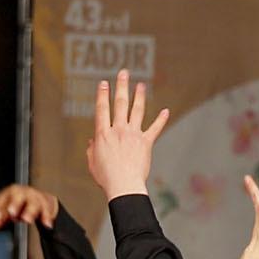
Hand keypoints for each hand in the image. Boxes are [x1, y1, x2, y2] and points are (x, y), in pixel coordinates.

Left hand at [0, 183, 60, 229]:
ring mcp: (35, 198)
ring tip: (27, 220)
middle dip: (15, 203)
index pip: (4, 196)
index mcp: (12, 192)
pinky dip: (47, 217)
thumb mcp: (9, 210)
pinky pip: (47, 210)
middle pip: (19, 195)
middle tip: (11, 212)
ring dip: (30, 211)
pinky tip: (47, 224)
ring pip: (33, 202)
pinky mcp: (46, 205)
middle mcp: (23, 193)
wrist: (42, 200)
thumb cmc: (21, 205)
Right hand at [85, 70, 168, 200]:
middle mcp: (118, 130)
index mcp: (103, 134)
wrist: (124, 185)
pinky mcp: (146, 143)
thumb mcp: (93, 164)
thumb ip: (92, 150)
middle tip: (123, 73)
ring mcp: (133, 135)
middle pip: (120, 104)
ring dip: (139, 96)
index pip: (102, 109)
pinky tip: (166, 111)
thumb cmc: (106, 178)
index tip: (103, 83)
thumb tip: (92, 142)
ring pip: (137, 111)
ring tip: (141, 85)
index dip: (102, 95)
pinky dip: (161, 120)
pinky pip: (155, 129)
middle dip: (122, 86)